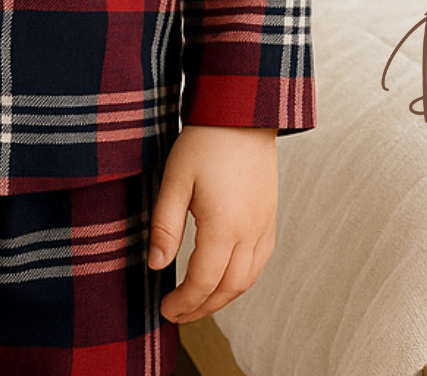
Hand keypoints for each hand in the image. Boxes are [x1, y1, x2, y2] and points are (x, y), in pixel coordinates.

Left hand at [146, 124, 277, 322]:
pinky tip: (226, 278)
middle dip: (202, 308)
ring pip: (248, 280)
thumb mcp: (175, 179)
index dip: (184, 301)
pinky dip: (242, 279)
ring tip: (199, 303)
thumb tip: (156, 265)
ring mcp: (265, 226)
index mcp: (224, 226)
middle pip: (229, 288)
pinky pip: (260, 262)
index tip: (165, 308)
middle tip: (178, 314)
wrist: (242, 114)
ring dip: (223, 298)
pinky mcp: (270, 217)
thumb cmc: (205, 141)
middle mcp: (250, 232)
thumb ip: (165, 225)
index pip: (204, 281)